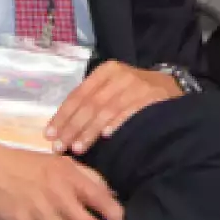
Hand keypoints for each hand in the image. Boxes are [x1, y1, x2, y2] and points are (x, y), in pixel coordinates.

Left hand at [47, 62, 182, 155]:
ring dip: (90, 131)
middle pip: (90, 104)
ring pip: (106, 110)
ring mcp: (136, 85)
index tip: (49, 135)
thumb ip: (90, 102)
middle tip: (60, 148)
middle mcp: (119, 75)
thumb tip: (60, 129)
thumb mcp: (111, 88)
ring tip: (78, 148)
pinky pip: (129, 112)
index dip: (63, 116)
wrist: (169, 86)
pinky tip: (106, 136)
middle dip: (73, 127)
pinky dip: (116, 124)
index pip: (78, 94)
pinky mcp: (151, 96)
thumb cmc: (132, 91)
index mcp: (105, 71)